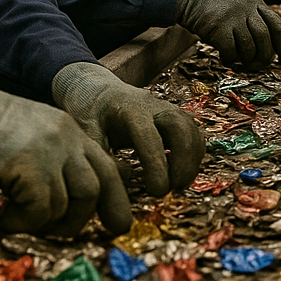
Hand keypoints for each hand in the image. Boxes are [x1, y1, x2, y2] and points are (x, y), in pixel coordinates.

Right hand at [0, 72, 131, 235]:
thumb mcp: (35, 137)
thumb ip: (57, 159)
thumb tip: (70, 199)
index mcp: (73, 132)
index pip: (108, 168)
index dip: (114, 199)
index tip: (115, 223)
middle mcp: (69, 139)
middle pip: (98, 187)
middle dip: (86, 218)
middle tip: (61, 232)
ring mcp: (51, 152)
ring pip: (69, 204)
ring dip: (47, 223)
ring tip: (22, 220)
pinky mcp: (30, 168)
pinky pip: (39, 211)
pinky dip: (23, 223)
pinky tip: (4, 217)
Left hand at [52, 62, 204, 196]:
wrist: (99, 89)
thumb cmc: (90, 112)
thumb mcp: (86, 130)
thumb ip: (101, 154)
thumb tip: (125, 177)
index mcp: (130, 110)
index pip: (150, 136)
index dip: (157, 165)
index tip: (157, 191)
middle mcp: (154, 107)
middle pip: (181, 127)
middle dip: (184, 160)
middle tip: (175, 188)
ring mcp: (167, 110)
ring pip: (191, 130)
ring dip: (192, 159)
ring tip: (179, 185)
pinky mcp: (175, 117)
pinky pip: (193, 133)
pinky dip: (194, 154)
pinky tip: (182, 175)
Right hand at [175, 0, 280, 67]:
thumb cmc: (217, 11)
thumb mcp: (240, 8)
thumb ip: (255, 24)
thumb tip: (271, 55)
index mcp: (256, 1)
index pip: (278, 25)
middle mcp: (247, 6)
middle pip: (265, 37)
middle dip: (264, 56)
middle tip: (258, 65)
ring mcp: (232, 15)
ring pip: (249, 46)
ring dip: (246, 60)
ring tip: (239, 62)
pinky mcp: (218, 26)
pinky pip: (231, 50)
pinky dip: (230, 59)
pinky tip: (225, 59)